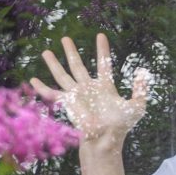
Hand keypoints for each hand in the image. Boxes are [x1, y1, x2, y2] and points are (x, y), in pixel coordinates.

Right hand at [31, 34, 150, 147]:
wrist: (106, 138)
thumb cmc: (121, 125)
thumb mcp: (137, 106)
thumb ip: (141, 89)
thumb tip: (143, 73)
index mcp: (105, 87)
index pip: (104, 63)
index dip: (102, 50)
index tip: (101, 35)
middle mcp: (89, 88)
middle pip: (78, 65)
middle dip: (71, 51)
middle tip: (64, 37)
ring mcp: (77, 95)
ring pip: (63, 75)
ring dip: (54, 63)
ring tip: (46, 51)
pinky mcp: (68, 103)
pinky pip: (52, 93)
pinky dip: (42, 87)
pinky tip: (32, 79)